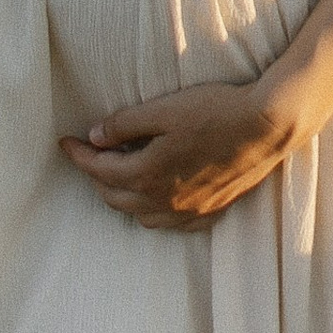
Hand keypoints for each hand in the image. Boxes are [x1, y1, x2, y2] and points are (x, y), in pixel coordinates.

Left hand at [59, 77, 305, 230]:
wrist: (267, 126)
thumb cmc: (215, 110)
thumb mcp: (163, 110)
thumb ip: (125, 124)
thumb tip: (95, 136)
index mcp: (149, 174)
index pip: (100, 171)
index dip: (79, 156)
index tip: (65, 142)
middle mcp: (166, 201)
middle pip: (116, 197)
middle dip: (97, 178)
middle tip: (89, 155)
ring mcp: (191, 211)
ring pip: (142, 216)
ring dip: (123, 197)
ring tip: (119, 174)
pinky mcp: (212, 211)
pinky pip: (172, 222)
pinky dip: (154, 211)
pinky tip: (157, 195)